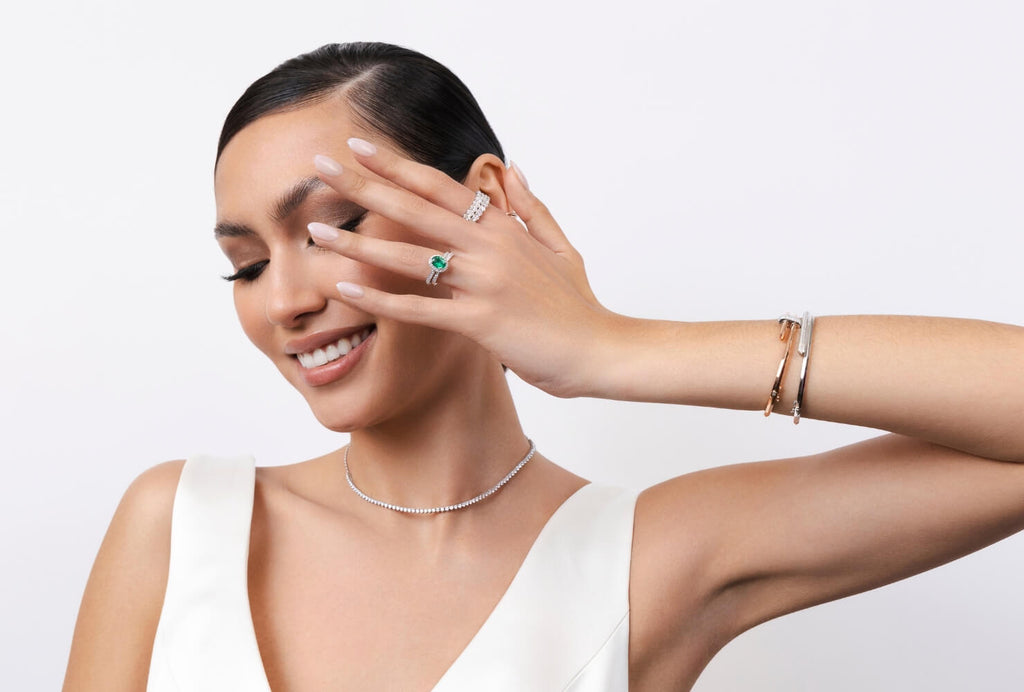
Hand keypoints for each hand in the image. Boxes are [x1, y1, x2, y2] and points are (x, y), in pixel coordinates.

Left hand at [307, 139, 621, 397]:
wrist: (602, 350)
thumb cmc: (579, 305)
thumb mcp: (562, 247)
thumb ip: (532, 208)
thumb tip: (512, 168)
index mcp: (505, 227)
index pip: (441, 186)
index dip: (397, 166)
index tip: (360, 147)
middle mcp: (491, 247)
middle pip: (415, 208)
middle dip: (364, 185)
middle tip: (322, 166)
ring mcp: (485, 283)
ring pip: (409, 257)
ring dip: (358, 243)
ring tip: (316, 231)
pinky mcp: (481, 322)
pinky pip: (421, 308)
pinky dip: (381, 299)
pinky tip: (347, 289)